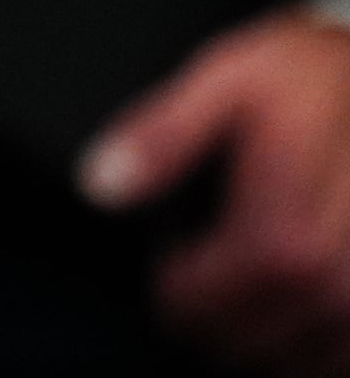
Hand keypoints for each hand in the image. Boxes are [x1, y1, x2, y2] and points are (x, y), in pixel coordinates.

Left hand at [84, 8, 349, 371]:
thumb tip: (101, 182)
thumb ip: (161, 135)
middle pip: (252, 341)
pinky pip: (345, 352)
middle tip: (195, 287)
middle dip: (212, 321)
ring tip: (243, 297)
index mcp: (287, 234)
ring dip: (265, 339)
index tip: (163, 276)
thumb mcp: (226, 81)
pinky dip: (315, 341)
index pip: (203, 307)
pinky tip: (296, 306)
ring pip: (304, 358)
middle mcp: (339, 279)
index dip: (172, 295)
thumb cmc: (315, 76)